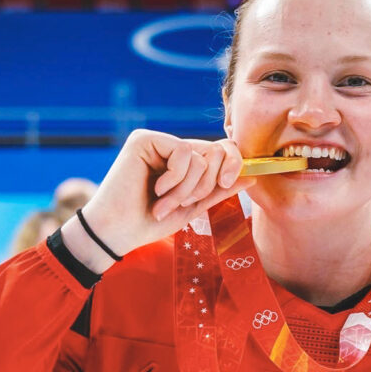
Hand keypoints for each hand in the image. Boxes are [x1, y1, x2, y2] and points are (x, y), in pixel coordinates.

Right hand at [62, 130, 256, 272]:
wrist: (118, 232)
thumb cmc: (149, 222)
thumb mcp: (193, 207)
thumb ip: (219, 190)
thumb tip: (252, 176)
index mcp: (185, 162)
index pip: (222, 151)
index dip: (233, 165)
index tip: (226, 185)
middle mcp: (172, 147)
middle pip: (217, 149)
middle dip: (206, 184)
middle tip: (184, 203)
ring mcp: (158, 141)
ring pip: (201, 155)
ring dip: (186, 188)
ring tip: (164, 202)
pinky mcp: (145, 139)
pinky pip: (183, 152)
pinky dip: (176, 178)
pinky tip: (156, 189)